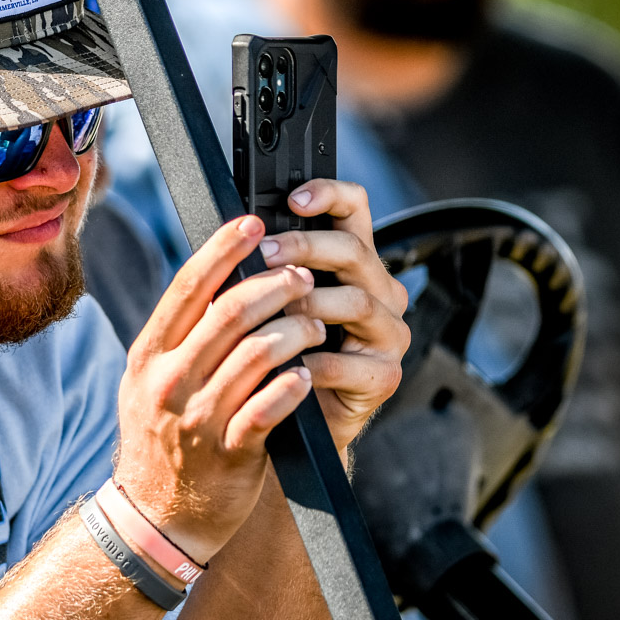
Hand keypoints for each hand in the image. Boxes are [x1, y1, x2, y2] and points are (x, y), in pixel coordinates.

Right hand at [115, 215, 324, 563]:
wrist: (154, 517)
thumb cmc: (161, 440)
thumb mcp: (151, 380)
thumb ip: (179, 335)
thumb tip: (218, 277)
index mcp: (149, 354)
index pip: (187, 287)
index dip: (224, 248)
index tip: (253, 222)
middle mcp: (169, 381)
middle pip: (227, 313)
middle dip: (273, 286)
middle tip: (303, 274)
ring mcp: (197, 418)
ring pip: (254, 356)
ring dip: (294, 332)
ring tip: (316, 323)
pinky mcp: (228, 453)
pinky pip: (267, 409)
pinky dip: (292, 386)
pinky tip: (308, 374)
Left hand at [257, 180, 409, 451]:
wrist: (289, 423)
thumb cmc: (275, 356)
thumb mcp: (267, 303)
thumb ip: (263, 268)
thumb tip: (232, 237)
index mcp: (352, 263)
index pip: (354, 210)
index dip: (330, 195)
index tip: (294, 199)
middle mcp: (379, 291)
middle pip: (353, 250)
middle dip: (305, 247)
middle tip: (265, 255)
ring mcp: (387, 333)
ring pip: (357, 301)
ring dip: (308, 304)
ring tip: (272, 314)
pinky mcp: (384, 375)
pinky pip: (348, 362)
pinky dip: (312, 363)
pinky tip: (284, 366)